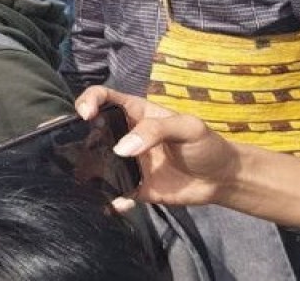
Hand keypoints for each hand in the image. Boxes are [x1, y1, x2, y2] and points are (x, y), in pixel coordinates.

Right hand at [74, 86, 240, 209]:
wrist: (222, 179)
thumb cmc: (206, 145)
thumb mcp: (187, 127)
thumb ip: (156, 131)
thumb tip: (122, 149)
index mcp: (135, 112)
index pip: (104, 97)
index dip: (89, 100)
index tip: (85, 115)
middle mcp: (125, 135)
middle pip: (92, 130)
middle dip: (79, 136)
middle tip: (76, 147)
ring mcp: (127, 162)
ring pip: (97, 162)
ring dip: (88, 170)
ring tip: (86, 178)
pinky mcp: (134, 187)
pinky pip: (115, 193)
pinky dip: (112, 199)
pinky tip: (120, 202)